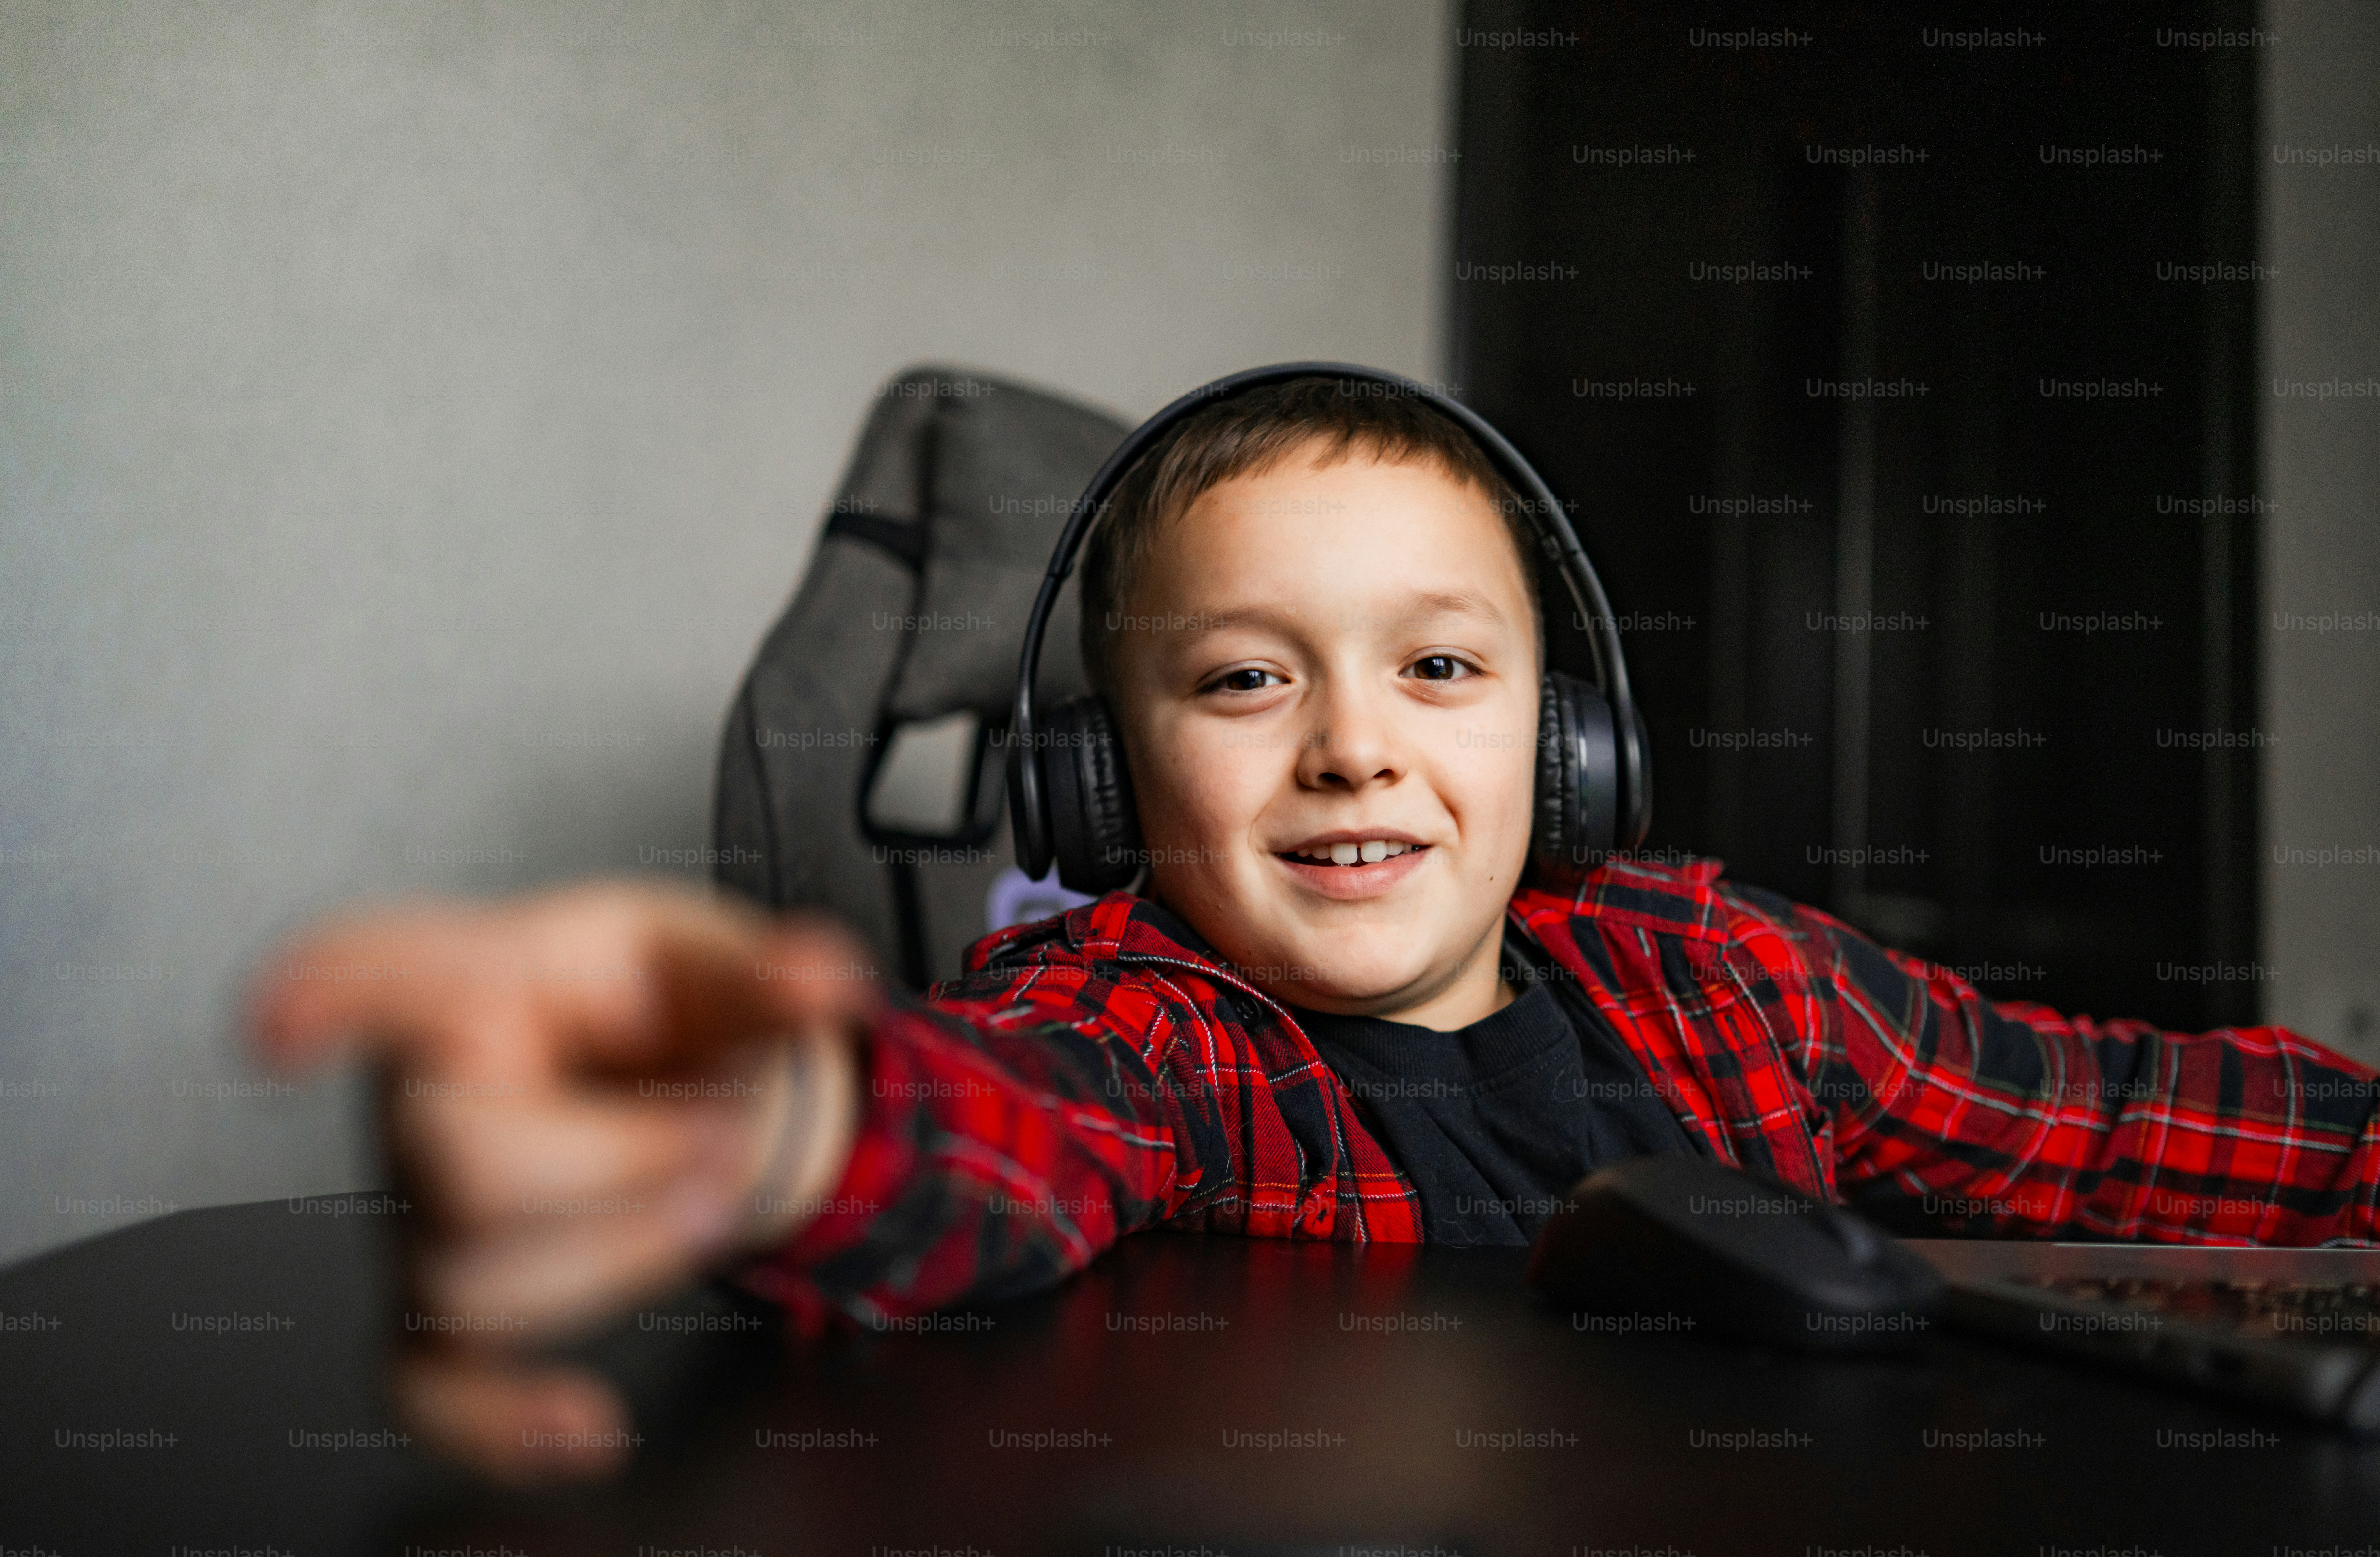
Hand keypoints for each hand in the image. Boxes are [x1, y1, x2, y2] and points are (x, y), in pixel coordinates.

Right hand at [249, 881, 875, 1483]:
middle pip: (466, 1167)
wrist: (650, 1068)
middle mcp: (414, 1094)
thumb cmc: (647, 1004)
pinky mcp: (433, 1301)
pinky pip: (432, 1390)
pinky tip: (582, 1427)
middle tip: (716, 1135)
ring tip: (699, 1198)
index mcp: (473, 977)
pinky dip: (507, 1426)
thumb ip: (770, 971)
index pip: (374, 970)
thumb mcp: (712, 959)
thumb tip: (822, 979)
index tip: (285, 1024)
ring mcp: (415, 1209)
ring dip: (626, 1254)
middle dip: (628, 1167)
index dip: (320, 994)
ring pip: (478, 1282)